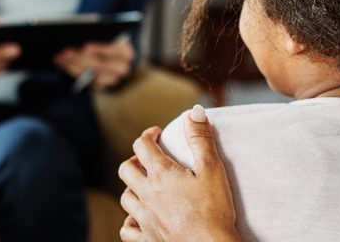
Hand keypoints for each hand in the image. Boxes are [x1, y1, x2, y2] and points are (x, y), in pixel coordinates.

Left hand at [54, 38, 133, 88]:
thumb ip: (100, 34)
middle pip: (101, 65)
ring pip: (91, 73)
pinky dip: (73, 70)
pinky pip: (85, 79)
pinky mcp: (101, 84)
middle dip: (82, 58)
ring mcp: (112, 78)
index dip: (100, 49)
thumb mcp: (110, 35)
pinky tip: (63, 63)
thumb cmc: (111, 40)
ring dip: (73, 64)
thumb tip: (81, 33)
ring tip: (61, 56)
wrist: (118, 57)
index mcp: (126, 51)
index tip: (86, 47)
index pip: (114, 51)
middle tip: (66, 52)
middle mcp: (122, 67)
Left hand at [118, 105, 239, 241]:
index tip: (158, 133)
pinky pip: (128, 228)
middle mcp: (147, 195)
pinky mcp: (147, 239)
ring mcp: (144, 219)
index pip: (143, 146)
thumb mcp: (212, 168)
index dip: (148, 135)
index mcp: (161, 175)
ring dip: (133, 186)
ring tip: (146, 184)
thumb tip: (194, 111)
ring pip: (125, 197)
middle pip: (126, 169)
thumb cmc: (214, 211)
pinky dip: (131, 220)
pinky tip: (140, 217)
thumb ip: (201, 139)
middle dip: (135, 159)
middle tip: (149, 158)